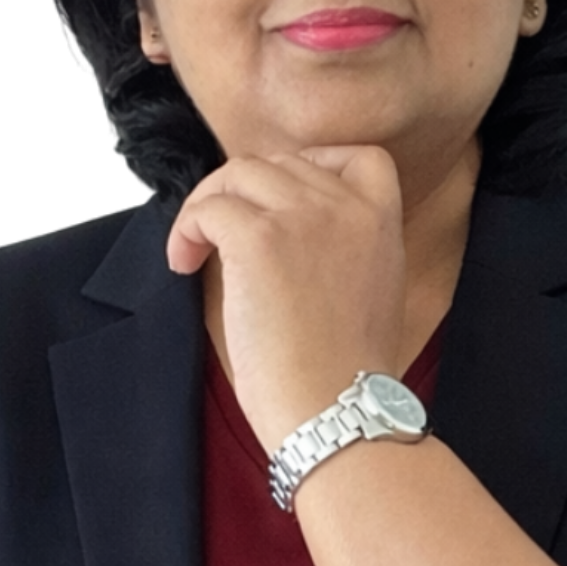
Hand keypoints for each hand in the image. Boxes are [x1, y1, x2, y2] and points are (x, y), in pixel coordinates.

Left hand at [165, 147, 407, 453]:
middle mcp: (347, 207)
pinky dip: (187, 230)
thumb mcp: (375, 292)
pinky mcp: (259, 239)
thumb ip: (348, 246)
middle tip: (222, 235)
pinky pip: (209, 208)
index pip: (360, 155)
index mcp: (383, 221)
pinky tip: (183, 263)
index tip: (282, 201)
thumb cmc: (345, 374)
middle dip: (245, 193)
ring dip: (208, 205)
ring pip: (239, 174)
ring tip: (195, 249)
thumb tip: (286, 226)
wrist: (336, 410)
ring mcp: (303, 217)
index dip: (313, 166)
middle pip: (282, 162)